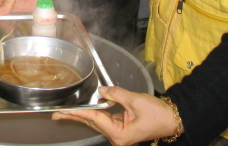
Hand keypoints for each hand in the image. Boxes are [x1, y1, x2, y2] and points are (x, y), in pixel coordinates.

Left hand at [52, 86, 182, 145]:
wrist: (172, 119)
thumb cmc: (157, 113)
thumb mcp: (135, 101)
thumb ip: (117, 94)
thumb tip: (103, 90)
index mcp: (119, 134)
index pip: (94, 119)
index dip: (79, 112)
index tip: (64, 111)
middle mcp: (117, 136)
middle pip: (92, 123)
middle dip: (74, 117)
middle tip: (55, 114)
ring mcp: (119, 133)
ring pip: (96, 121)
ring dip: (82, 115)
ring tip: (64, 112)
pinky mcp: (121, 127)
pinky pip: (104, 119)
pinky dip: (94, 113)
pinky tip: (84, 110)